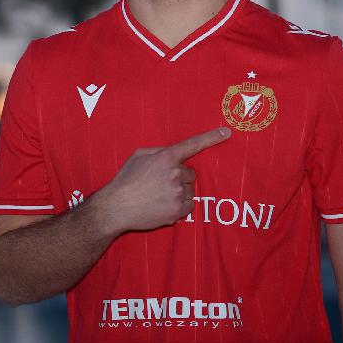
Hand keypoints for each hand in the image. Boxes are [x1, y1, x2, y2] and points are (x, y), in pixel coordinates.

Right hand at [94, 127, 230, 233]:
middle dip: (179, 178)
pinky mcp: (178, 210)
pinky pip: (189, 206)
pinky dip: (180, 207)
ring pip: (190, 190)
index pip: (192, 144)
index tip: (226, 132)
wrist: (116, 207)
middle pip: (190, 174)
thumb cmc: (125, 179)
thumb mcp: (138, 156)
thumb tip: (173, 153)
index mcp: (166, 157)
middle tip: (161, 184)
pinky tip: (163, 205)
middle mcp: (175, 173)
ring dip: (180, 192)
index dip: (211, 138)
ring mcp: (178, 193)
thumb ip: (159, 151)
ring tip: (159, 196)